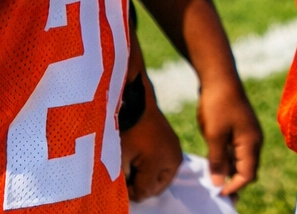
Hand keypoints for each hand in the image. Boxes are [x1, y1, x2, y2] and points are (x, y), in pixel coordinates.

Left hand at [121, 86, 182, 201]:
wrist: (136, 101)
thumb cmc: (128, 130)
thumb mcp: (123, 159)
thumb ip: (127, 183)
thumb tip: (129, 194)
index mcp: (167, 163)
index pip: (146, 192)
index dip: (129, 188)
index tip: (120, 173)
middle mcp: (176, 158)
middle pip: (155, 187)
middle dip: (139, 182)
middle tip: (126, 167)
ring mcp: (175, 149)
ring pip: (157, 177)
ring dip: (144, 174)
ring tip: (131, 159)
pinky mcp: (171, 142)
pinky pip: (160, 164)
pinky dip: (149, 164)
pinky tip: (138, 152)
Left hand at [197, 73, 262, 195]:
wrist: (219, 77)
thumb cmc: (218, 105)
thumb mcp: (214, 135)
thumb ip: (217, 161)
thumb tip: (218, 184)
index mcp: (251, 142)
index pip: (247, 174)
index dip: (233, 186)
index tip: (216, 193)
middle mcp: (254, 139)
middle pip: (248, 169)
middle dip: (234, 182)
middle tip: (216, 190)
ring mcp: (248, 133)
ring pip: (242, 160)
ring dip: (229, 170)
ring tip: (212, 178)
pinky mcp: (241, 128)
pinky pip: (237, 150)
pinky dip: (228, 158)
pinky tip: (214, 160)